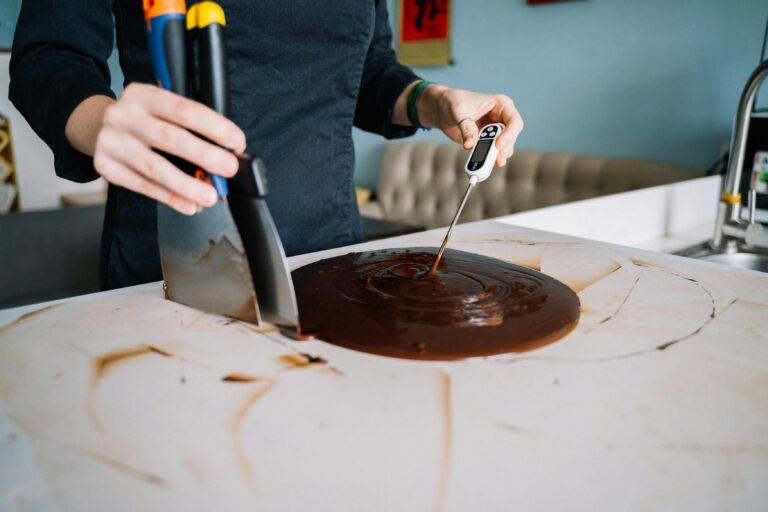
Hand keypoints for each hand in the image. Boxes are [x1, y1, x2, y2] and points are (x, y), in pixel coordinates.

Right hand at [71, 83, 245, 214]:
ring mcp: (111, 141)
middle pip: (171, 139)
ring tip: (210, 197)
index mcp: (144, 95)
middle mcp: (124, 115)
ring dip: (187, 185)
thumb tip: (226, 156)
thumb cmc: (143, 120)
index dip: (215, 127)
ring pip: (155, 168)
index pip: (185, 110)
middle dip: (205, 156)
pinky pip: (142, 185)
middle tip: (229, 170)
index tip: (237, 142)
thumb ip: (189, 128)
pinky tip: (188, 205)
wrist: (94, 125)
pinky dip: (169, 197)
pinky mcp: (105, 166)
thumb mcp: (160, 110)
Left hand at [421, 85, 523, 165]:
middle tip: (495, 160)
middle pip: (510, 137)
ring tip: (486, 164)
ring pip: (503, 147)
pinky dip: (487, 159)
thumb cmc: (454, 103)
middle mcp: (501, 118)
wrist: (443, 109)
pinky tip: (482, 164)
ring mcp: (495, 131)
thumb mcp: (460, 112)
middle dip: (503, 149)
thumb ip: (467, 129)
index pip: (514, 121)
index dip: (510, 135)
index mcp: (501, 105)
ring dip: (496, 156)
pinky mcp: (487, 141)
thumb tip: (470, 145)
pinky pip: (492, 153)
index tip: (498, 145)